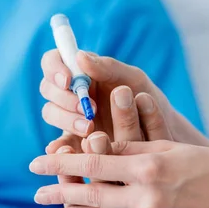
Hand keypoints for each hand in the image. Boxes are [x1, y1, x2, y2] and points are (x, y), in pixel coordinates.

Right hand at [40, 50, 208, 147]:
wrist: (160, 136)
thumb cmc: (146, 100)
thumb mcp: (132, 79)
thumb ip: (107, 67)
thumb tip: (79, 56)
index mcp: (80, 71)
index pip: (53, 61)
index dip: (55, 68)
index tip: (69, 80)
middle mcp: (70, 93)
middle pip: (48, 88)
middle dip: (64, 98)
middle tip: (87, 109)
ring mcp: (68, 117)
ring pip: (51, 113)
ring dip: (66, 119)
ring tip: (90, 129)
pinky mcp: (72, 142)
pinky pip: (57, 143)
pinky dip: (57, 147)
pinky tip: (66, 151)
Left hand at [47, 86, 186, 207]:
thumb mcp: (172, 146)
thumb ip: (134, 147)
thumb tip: (100, 146)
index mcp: (149, 167)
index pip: (95, 162)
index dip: (63, 162)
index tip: (39, 161)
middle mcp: (145, 195)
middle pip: (91, 194)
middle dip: (59, 193)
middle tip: (34, 193)